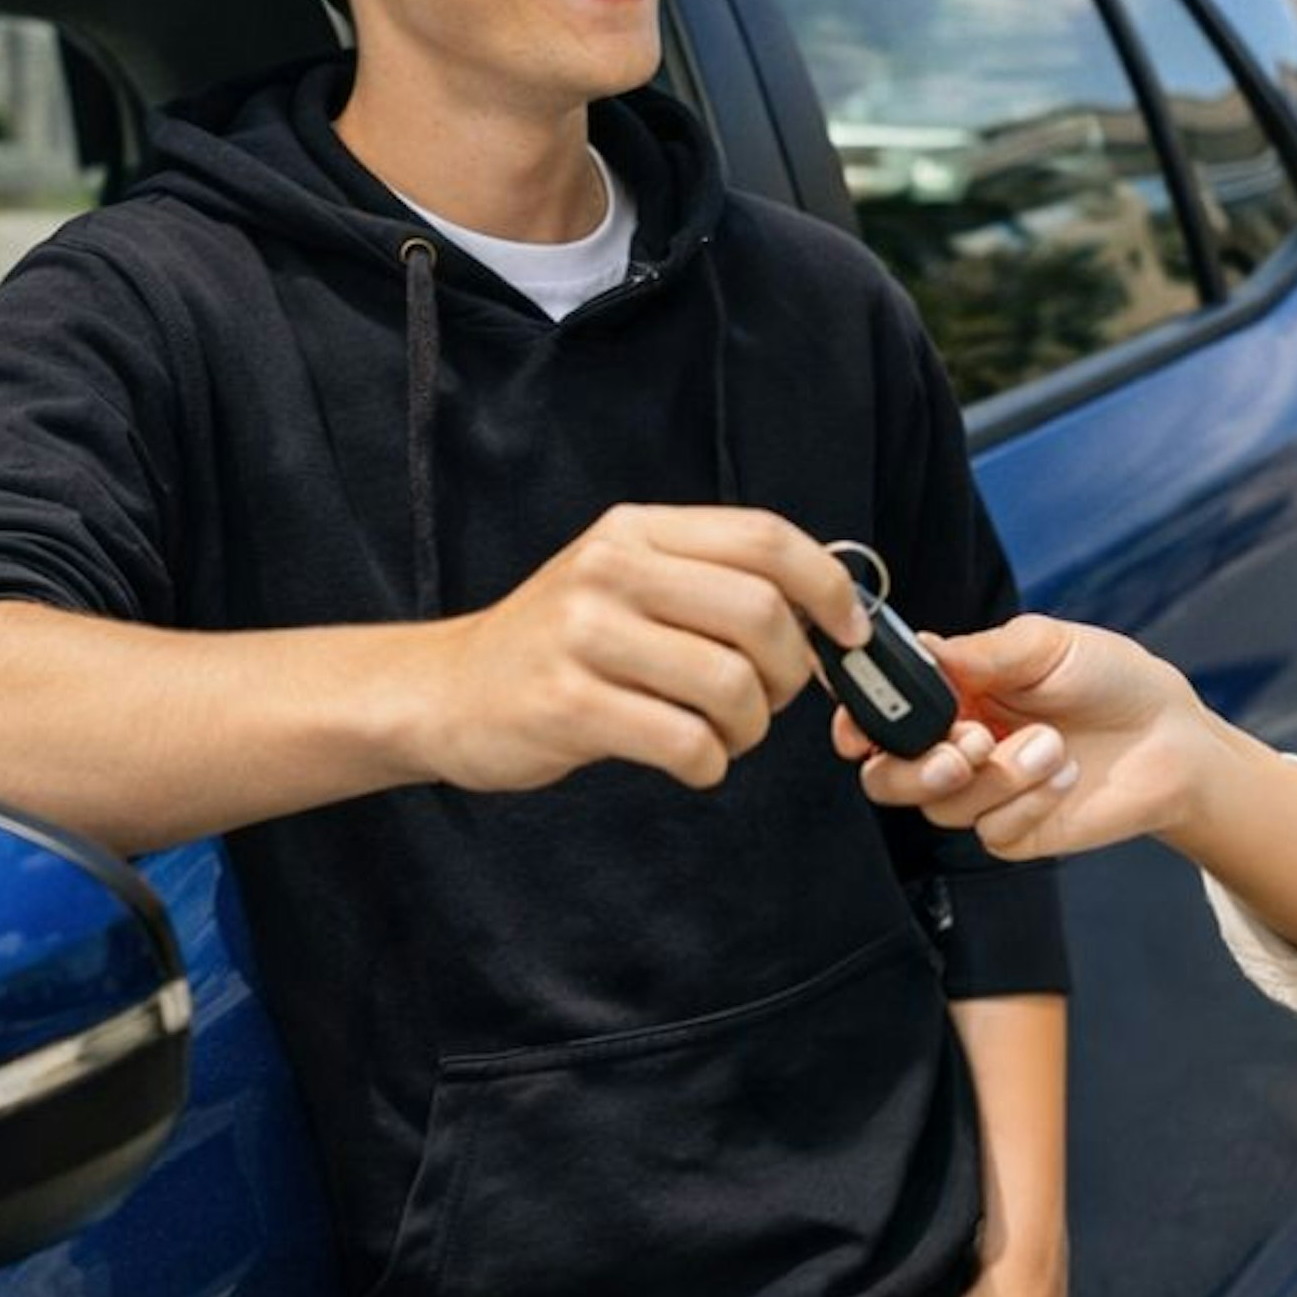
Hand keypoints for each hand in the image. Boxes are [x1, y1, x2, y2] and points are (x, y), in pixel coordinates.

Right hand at [421, 505, 870, 793]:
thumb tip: (833, 608)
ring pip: (730, 684)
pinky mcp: (565, 705)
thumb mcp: (623, 581)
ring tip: (725, 735)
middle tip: (773, 699)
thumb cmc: (558, 646)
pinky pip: (684, 742)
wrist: (444, 691)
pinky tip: (690, 762)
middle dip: (793, 671)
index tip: (851, 633)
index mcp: (635, 531)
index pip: (765, 537)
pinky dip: (709, 764)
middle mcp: (609, 570)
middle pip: (761, 612)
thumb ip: (709, 580)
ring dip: (751, 728)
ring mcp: (583, 636)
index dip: (829, 587)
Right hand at [838, 613, 1217, 861]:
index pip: (880, 713)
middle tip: (966, 748)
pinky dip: (1026, 801)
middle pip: (886, 777)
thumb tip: (922, 650)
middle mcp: (955, 745)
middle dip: (914, 768)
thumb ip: (980, 652)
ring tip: (1052, 745)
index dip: (857, 723)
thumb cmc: (1110, 679)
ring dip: (996, 776)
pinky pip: (988, 831)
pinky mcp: (1013, 831)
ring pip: (937, 807)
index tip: (861, 730)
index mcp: (951, 693)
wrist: (1173, 737)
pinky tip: (1065, 776)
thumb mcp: (1046, 644)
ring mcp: (981, 793)